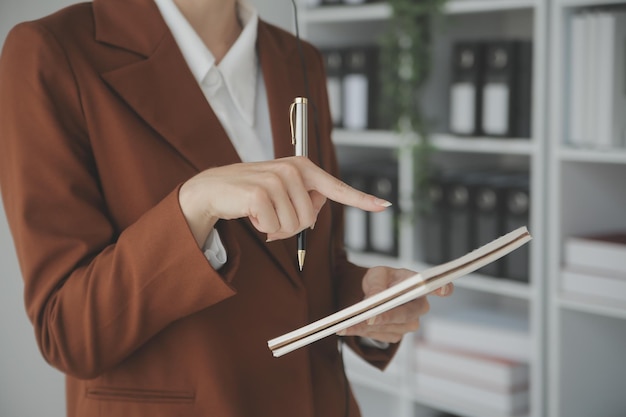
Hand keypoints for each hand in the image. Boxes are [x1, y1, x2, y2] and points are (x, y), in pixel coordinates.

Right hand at [178, 157, 391, 245]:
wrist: (215, 188)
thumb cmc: (253, 193)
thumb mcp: (283, 193)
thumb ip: (306, 199)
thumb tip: (318, 210)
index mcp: (304, 168)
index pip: (337, 188)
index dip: (361, 199)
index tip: (384, 206)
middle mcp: (293, 170)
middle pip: (310, 220)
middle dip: (291, 226)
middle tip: (272, 215)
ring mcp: (276, 179)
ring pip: (293, 226)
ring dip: (276, 228)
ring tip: (261, 213)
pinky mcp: (259, 193)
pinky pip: (274, 228)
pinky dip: (263, 228)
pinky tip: (251, 214)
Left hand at [337, 266, 453, 343]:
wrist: (375, 294)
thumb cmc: (382, 280)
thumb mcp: (376, 275)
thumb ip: (376, 285)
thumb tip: (374, 299)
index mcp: (418, 285)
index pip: (435, 287)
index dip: (442, 288)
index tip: (444, 289)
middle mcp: (419, 306)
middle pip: (406, 314)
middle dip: (386, 317)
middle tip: (367, 318)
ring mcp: (410, 323)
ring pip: (389, 327)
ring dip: (366, 326)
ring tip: (345, 323)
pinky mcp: (397, 335)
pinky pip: (379, 336)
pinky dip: (361, 332)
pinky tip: (346, 328)